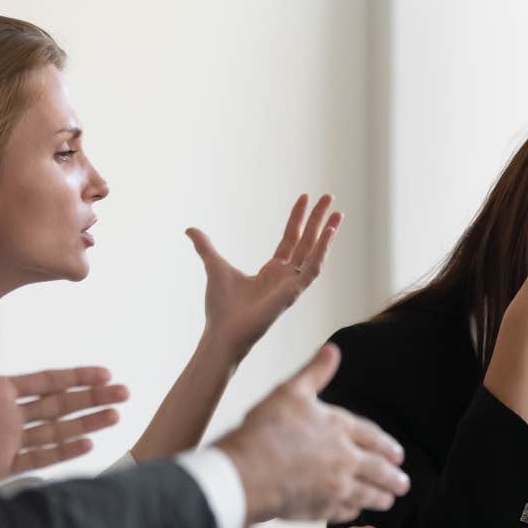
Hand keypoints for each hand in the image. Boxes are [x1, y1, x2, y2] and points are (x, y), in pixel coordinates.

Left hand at [0, 304, 128, 482]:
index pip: (47, 381)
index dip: (77, 377)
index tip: (105, 373)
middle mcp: (5, 415)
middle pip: (59, 405)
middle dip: (92, 398)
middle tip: (124, 393)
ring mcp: (4, 442)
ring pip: (55, 432)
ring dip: (86, 424)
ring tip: (115, 417)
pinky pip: (36, 459)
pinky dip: (62, 453)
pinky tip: (87, 446)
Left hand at [188, 194, 341, 359]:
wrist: (222, 331)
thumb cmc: (221, 307)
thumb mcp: (214, 266)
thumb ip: (206, 247)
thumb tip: (190, 229)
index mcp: (272, 271)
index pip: (291, 238)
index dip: (297, 218)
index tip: (304, 197)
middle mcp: (287, 276)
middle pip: (307, 240)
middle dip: (318, 218)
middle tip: (329, 196)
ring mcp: (293, 284)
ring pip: (315, 252)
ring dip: (327, 231)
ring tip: (337, 212)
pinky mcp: (294, 292)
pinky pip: (314, 268)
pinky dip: (322, 251)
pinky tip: (328, 232)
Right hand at [214, 344, 409, 524]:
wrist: (246, 473)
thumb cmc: (265, 430)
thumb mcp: (290, 391)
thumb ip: (314, 372)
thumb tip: (332, 350)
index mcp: (339, 428)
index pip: (371, 437)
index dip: (386, 445)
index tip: (398, 455)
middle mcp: (344, 458)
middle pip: (376, 469)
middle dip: (392, 477)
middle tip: (403, 484)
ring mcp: (334, 486)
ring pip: (365, 493)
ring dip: (379, 497)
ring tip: (388, 500)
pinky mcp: (320, 508)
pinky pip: (343, 511)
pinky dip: (353, 511)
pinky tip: (355, 511)